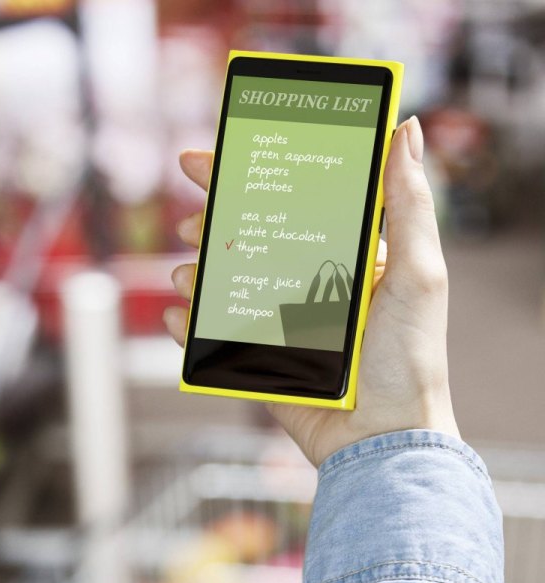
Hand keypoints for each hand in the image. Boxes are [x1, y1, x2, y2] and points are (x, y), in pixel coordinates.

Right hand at [163, 117, 459, 467]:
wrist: (380, 439)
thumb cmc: (409, 358)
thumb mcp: (418, 273)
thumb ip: (408, 205)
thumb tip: (404, 130)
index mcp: (344, 257)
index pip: (292, 203)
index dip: (251, 175)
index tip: (213, 155)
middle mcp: (308, 286)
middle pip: (248, 239)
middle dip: (213, 223)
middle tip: (192, 220)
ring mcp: (280, 325)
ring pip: (223, 286)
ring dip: (197, 274)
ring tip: (188, 274)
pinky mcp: (259, 364)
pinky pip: (212, 339)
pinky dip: (188, 326)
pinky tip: (177, 315)